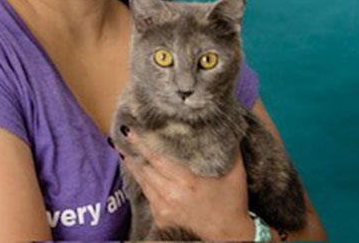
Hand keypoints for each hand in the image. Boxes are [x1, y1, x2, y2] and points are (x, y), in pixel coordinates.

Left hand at [117, 128, 254, 240]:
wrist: (230, 236)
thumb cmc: (231, 202)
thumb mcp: (235, 173)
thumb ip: (230, 150)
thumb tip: (226, 128)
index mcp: (186, 181)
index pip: (156, 159)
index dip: (142, 145)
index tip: (131, 132)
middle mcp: (171, 194)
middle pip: (144, 170)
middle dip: (132, 154)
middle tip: (123, 139)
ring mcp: (164, 209)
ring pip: (143, 184)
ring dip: (134, 168)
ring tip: (126, 154)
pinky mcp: (162, 219)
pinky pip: (148, 196)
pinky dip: (142, 184)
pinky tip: (139, 174)